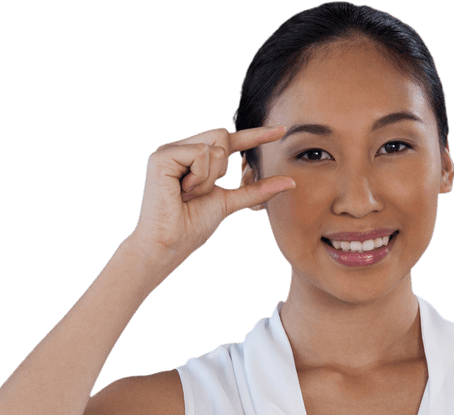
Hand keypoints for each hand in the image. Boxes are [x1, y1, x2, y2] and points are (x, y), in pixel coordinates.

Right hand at [129, 125, 294, 266]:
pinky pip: (200, 154)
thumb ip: (255, 190)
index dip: (255, 135)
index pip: (230, 141)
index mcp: (196, 159)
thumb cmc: (192, 227)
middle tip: (201, 192)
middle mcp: (182, 149)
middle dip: (221, 168)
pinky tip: (182, 190)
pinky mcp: (163, 155)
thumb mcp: (229, 203)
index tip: (281, 131)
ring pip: (214, 146)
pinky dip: (200, 178)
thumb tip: (291, 182)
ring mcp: (170, 150)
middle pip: (222, 135)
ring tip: (189, 194)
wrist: (169, 244)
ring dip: (210, 178)